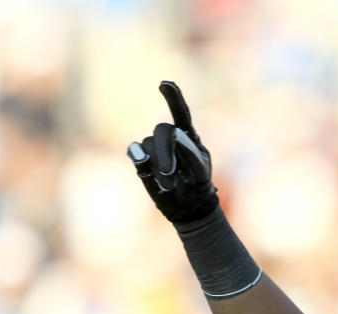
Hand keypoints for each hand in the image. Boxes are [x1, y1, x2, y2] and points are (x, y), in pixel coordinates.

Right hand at [127, 81, 218, 222]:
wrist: (188, 206)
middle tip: (169, 173)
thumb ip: (190, 152)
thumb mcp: (201, 170)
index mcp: (188, 136)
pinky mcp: (143, 160)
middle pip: (162, 130)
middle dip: (165, 151)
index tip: (165, 83)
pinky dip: (140, 158)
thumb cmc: (198, 184)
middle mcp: (170, 138)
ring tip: (169, 183)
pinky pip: (136, 151)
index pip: (181, 113)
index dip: (173, 97)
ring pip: (149, 144)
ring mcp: (155, 149)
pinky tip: (147, 168)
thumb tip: (174, 135)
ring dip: (158, 164)